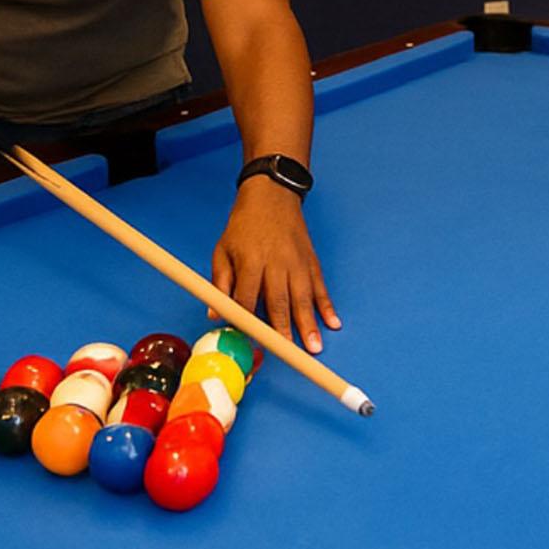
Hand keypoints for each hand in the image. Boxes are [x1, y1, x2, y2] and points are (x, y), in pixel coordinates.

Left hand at [211, 178, 339, 353]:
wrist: (272, 195)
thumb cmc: (243, 226)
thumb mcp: (222, 249)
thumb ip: (219, 283)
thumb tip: (215, 314)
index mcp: (250, 261)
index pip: (248, 297)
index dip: (247, 319)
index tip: (248, 339)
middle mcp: (276, 263)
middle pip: (279, 301)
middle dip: (284, 329)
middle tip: (289, 353)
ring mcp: (297, 262)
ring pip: (303, 297)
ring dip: (309, 324)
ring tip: (314, 347)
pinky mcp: (310, 261)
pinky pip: (320, 287)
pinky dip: (327, 306)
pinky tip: (333, 323)